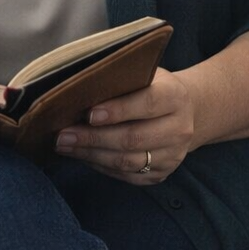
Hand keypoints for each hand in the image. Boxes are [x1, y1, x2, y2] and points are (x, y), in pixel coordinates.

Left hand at [52, 67, 195, 183]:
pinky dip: (101, 167)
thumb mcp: (143, 74)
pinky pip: (127, 175)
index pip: (147, 103)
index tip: (89, 114)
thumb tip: (78, 89)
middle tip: (63, 135)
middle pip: (133, 138)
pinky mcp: (162, 174)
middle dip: (94, 138)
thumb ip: (119, 79)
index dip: (117, 110)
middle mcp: (179, 128)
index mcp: (175, 96)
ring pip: (128, 161)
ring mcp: (173, 155)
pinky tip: (81, 156)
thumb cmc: (151, 86)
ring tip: (65, 146)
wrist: (185, 110)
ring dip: (92, 155)